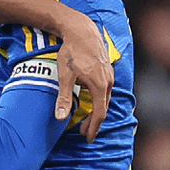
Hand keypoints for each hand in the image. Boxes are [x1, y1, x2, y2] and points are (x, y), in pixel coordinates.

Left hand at [51, 12, 111, 139]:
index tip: (88, 139)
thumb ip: (64, 98)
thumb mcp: (65, 76)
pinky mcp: (107, 69)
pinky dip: (99, 100)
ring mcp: (109, 75)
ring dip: (97, 111)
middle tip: (85, 133)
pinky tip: (90, 100)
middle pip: (103, 108)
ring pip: (105, 99)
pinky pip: (105, 90)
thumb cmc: (72, 52)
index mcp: (99, 86)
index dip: (94, 128)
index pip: (99, 114)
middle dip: (94, 122)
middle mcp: (108, 81)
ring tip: (87, 120)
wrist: (81, 30)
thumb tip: (60, 117)